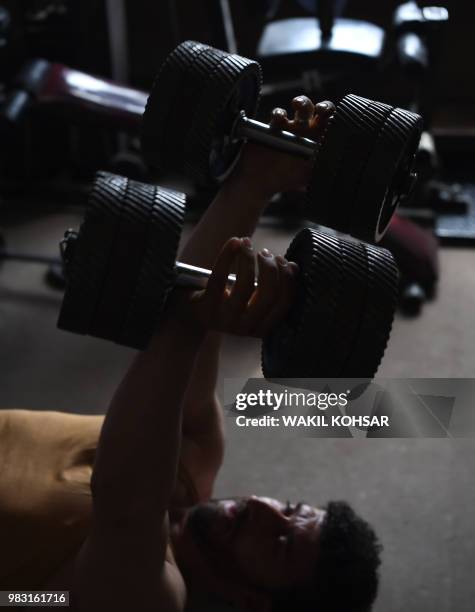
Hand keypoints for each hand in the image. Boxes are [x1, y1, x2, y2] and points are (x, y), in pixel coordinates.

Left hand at [170, 237, 298, 336]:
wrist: (190, 314)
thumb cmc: (227, 301)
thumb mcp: (252, 299)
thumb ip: (271, 287)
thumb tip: (294, 267)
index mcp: (261, 329)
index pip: (284, 304)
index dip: (289, 279)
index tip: (285, 261)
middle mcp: (245, 328)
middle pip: (268, 295)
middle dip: (271, 269)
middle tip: (265, 252)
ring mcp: (224, 320)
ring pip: (245, 286)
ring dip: (249, 258)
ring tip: (247, 243)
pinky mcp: (206, 308)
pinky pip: (219, 278)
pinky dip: (228, 255)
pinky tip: (235, 241)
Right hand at [230, 96, 334, 197]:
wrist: (260, 181)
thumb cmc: (285, 180)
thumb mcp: (306, 179)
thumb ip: (320, 172)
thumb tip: (334, 172)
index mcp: (319, 141)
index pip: (334, 126)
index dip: (336, 120)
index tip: (335, 123)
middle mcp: (309, 131)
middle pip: (321, 111)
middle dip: (323, 107)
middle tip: (321, 110)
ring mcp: (292, 126)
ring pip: (302, 106)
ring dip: (302, 102)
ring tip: (298, 105)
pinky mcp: (274, 126)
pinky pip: (278, 114)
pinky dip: (278, 114)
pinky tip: (279, 119)